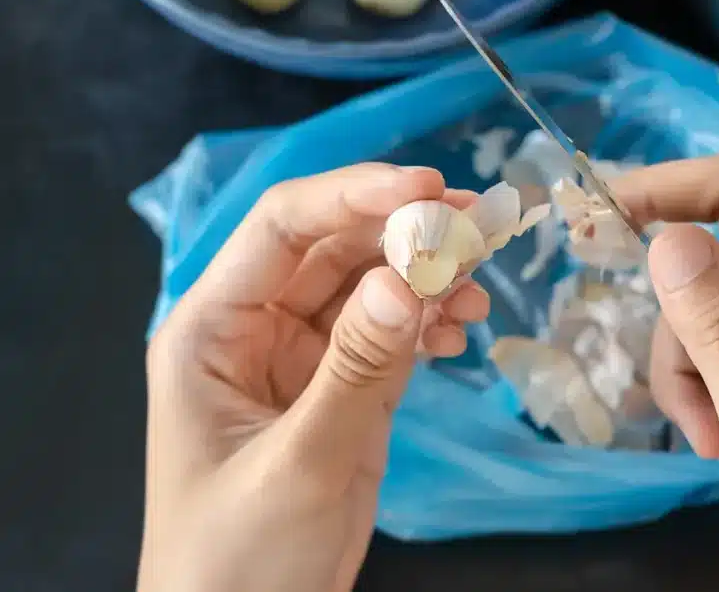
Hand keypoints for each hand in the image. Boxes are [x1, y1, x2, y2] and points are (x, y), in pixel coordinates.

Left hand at [138, 164, 489, 591]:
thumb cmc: (241, 560)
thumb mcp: (300, 463)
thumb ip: (356, 370)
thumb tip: (408, 278)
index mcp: (213, 327)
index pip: (283, 227)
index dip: (355, 194)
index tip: (431, 188)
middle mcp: (257, 328)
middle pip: (336, 248)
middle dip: (406, 231)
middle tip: (481, 228)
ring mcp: (304, 358)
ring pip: (370, 286)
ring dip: (426, 275)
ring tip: (478, 287)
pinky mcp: (344, 389)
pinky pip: (390, 333)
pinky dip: (428, 322)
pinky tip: (461, 329)